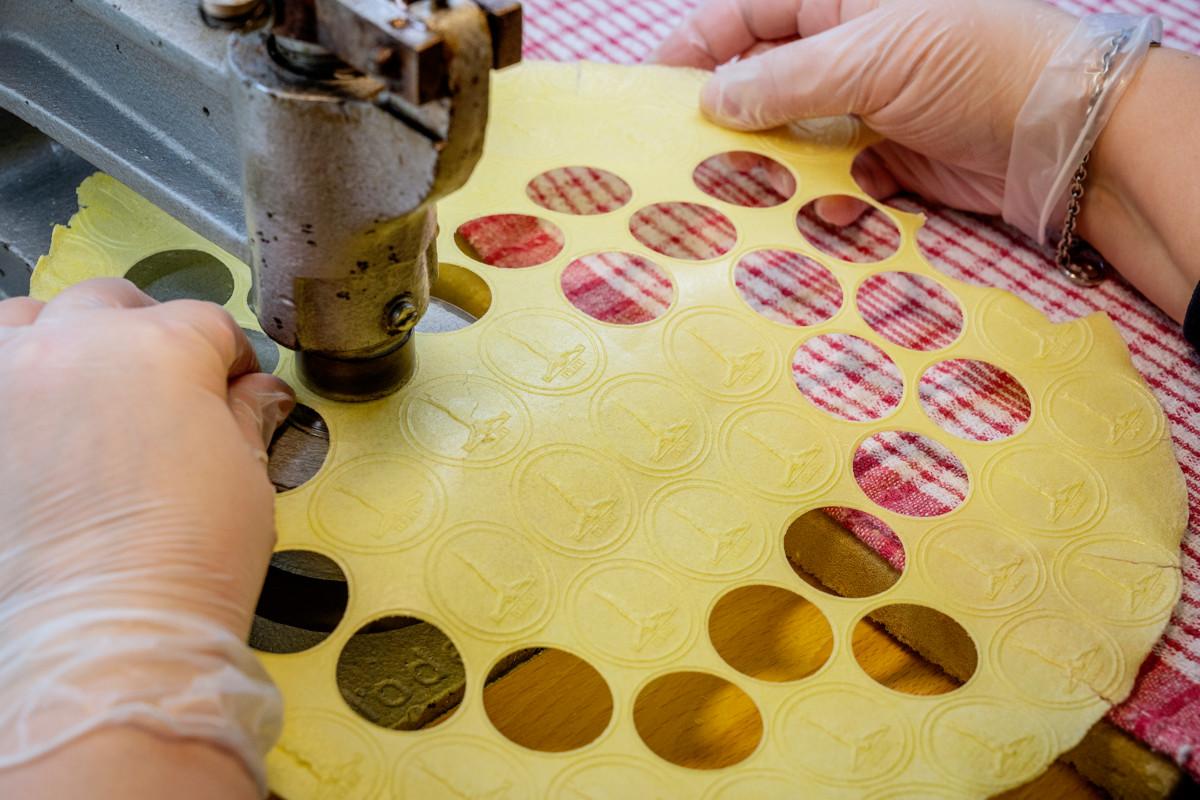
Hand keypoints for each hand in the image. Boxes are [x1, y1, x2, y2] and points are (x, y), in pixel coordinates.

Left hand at [0, 279, 291, 793]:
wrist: (101, 633)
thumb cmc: (189, 557)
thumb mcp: (245, 479)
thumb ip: (244, 417)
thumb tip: (253, 393)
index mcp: (161, 347)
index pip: (208, 325)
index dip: (231, 359)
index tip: (239, 391)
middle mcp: (75, 343)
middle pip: (113, 303)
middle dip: (146, 331)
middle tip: (163, 384)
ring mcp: (7, 379)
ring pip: (27, 318)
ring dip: (61, 338)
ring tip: (80, 387)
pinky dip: (16, 387)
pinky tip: (35, 428)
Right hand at [652, 0, 1075, 223]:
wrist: (1062, 130)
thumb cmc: (968, 63)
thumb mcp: (866, 58)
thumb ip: (781, 81)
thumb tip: (710, 100)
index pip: (748, 14)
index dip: (697, 48)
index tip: (651, 88)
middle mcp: (851, 47)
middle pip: (764, 81)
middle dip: (728, 121)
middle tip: (683, 159)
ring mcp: (870, 104)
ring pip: (794, 137)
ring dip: (771, 169)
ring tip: (738, 198)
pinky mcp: (889, 156)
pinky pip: (834, 177)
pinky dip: (824, 198)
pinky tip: (823, 213)